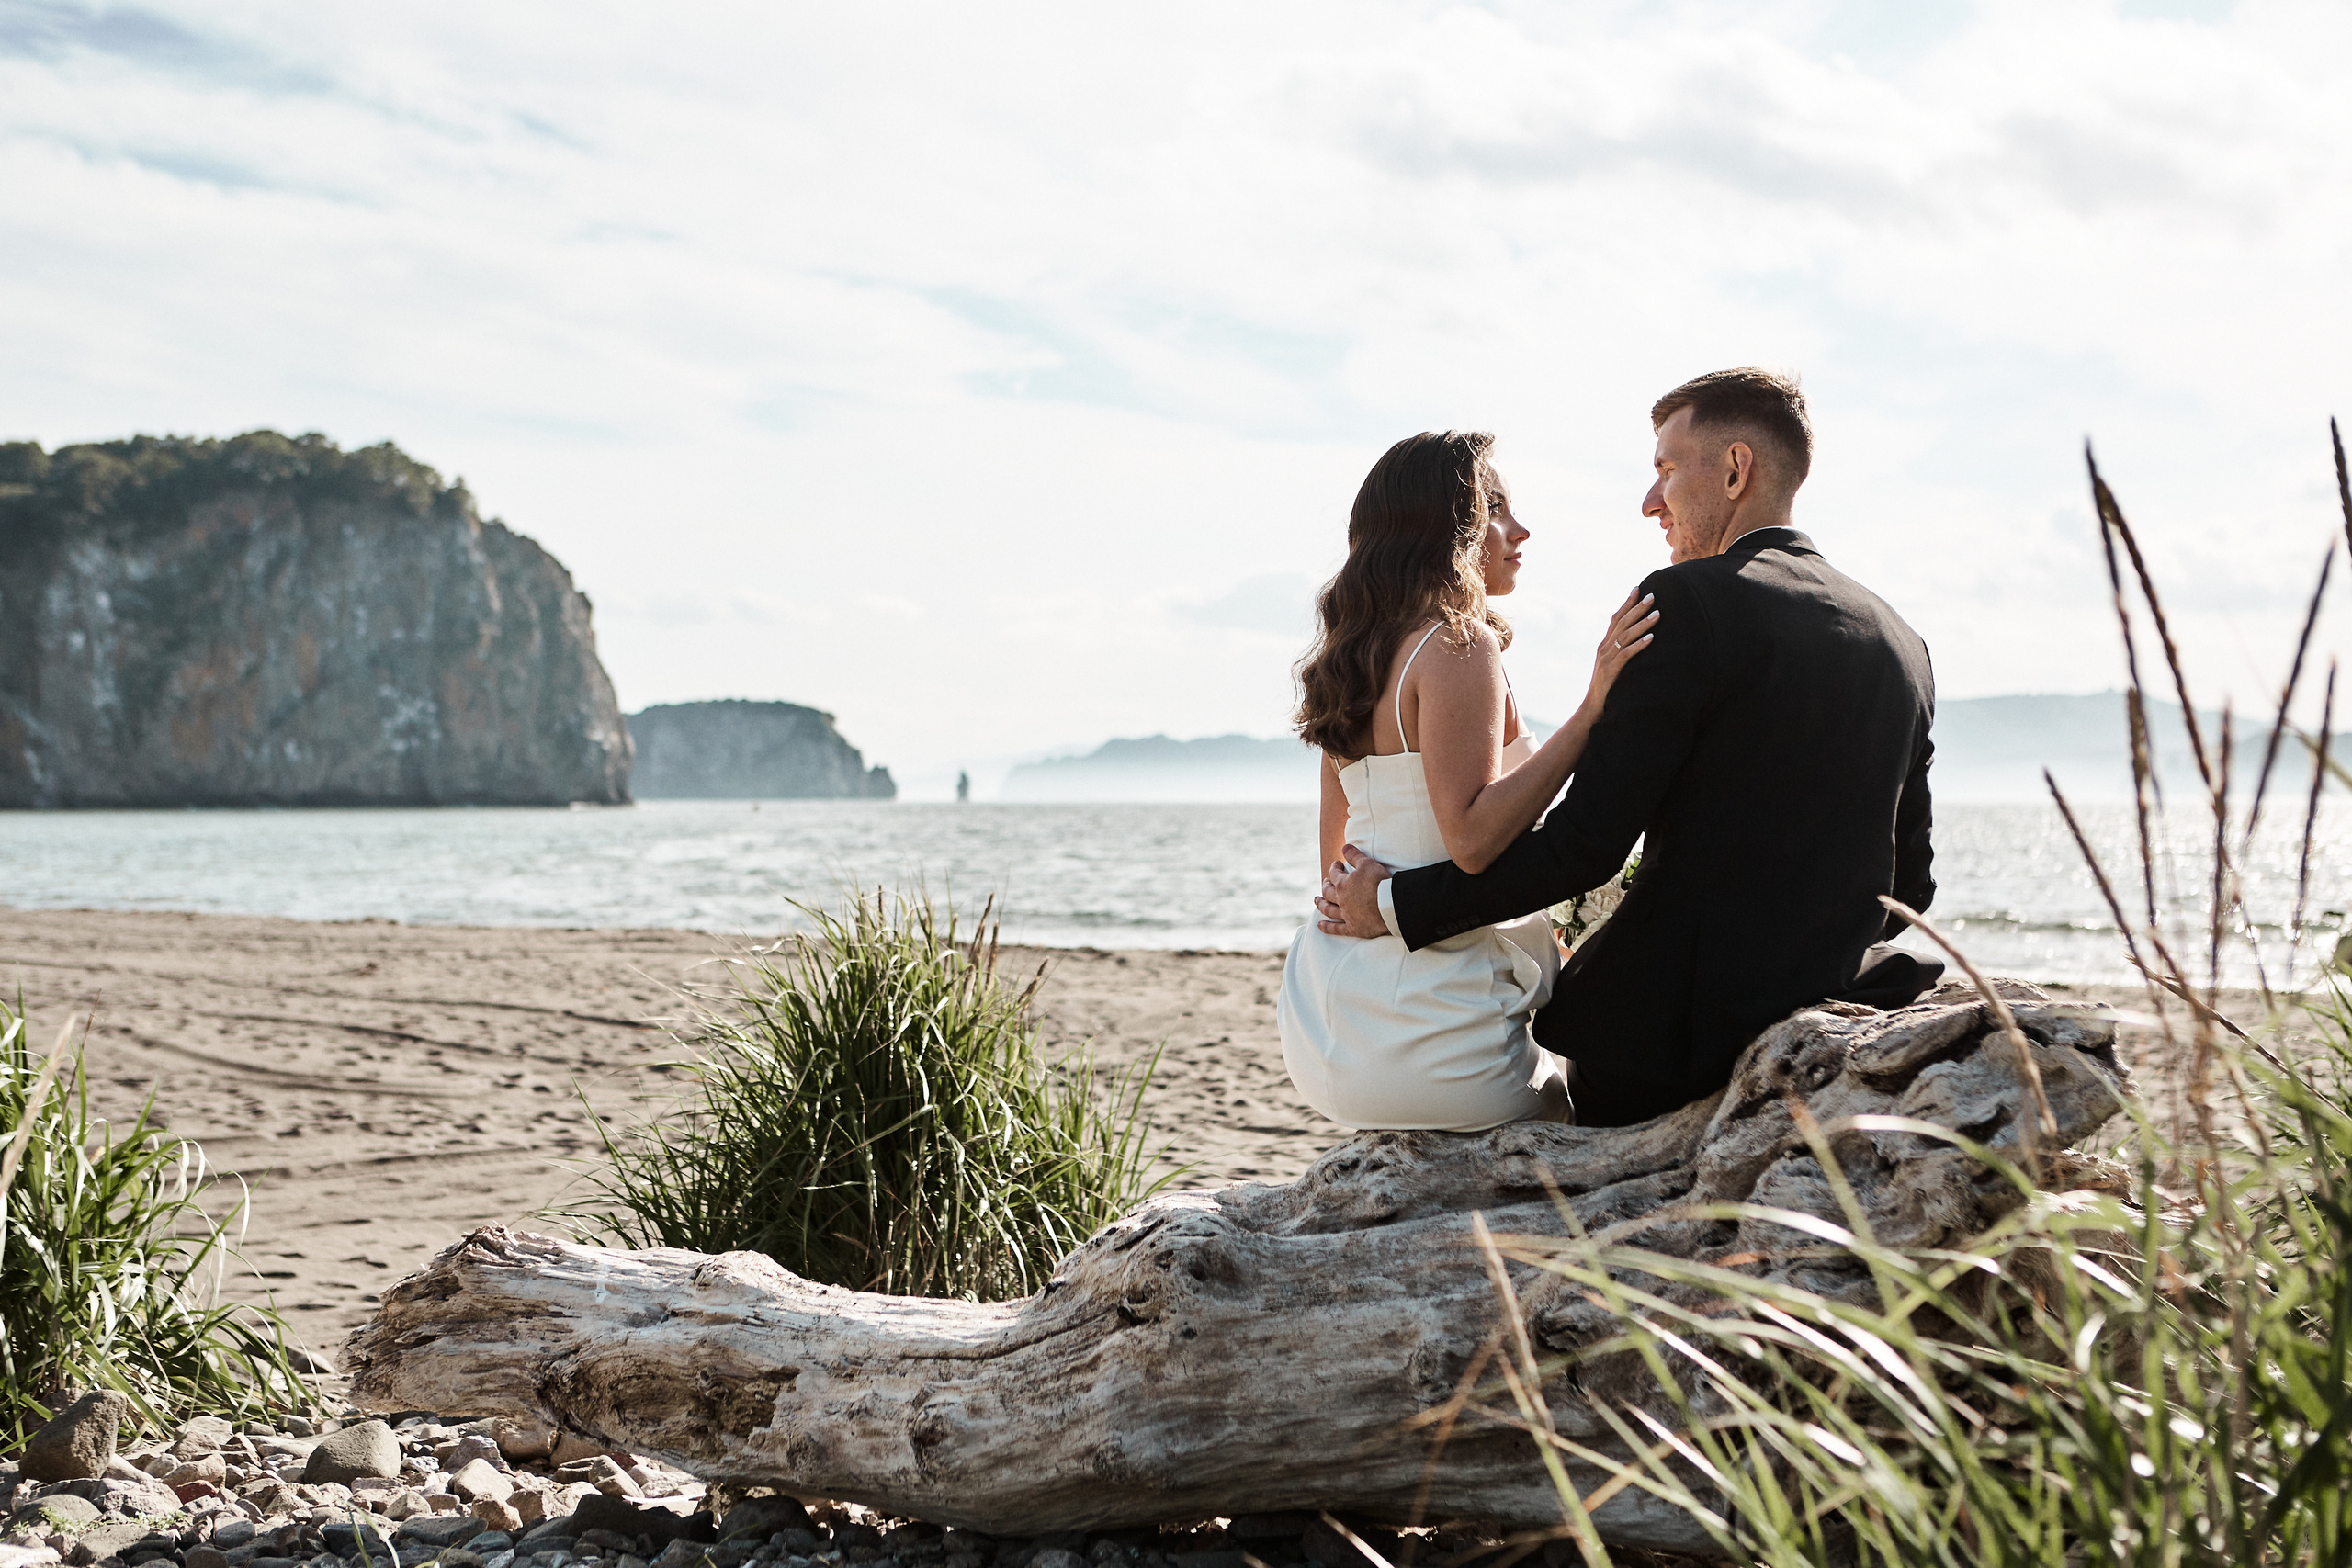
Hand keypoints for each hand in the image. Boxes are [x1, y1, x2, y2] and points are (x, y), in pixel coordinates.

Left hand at [1313, 844, 1394, 938]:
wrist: (1392, 906)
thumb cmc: (1380, 883)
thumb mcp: (1368, 863)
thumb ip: (1355, 855)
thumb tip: (1344, 847)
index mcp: (1342, 884)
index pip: (1334, 874)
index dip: (1334, 868)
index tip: (1337, 864)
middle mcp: (1341, 900)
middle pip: (1328, 892)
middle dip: (1325, 885)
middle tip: (1325, 882)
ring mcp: (1346, 915)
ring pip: (1329, 910)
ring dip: (1321, 905)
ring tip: (1317, 901)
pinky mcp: (1354, 928)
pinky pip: (1337, 929)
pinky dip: (1328, 927)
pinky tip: (1320, 926)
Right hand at [1584, 589, 1657, 710]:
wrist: (1592, 707)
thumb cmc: (1606, 688)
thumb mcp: (1611, 666)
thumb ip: (1619, 652)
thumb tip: (1635, 642)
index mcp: (1604, 645)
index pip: (1615, 618)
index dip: (1626, 603)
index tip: (1638, 589)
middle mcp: (1604, 648)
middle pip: (1621, 622)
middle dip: (1637, 608)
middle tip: (1653, 596)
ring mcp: (1607, 659)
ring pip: (1626, 636)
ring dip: (1642, 624)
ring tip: (1658, 614)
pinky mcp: (1611, 670)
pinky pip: (1627, 654)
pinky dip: (1639, 645)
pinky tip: (1651, 638)